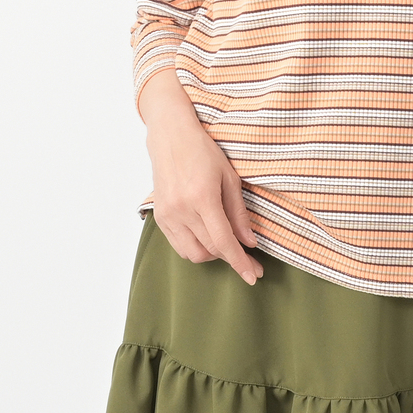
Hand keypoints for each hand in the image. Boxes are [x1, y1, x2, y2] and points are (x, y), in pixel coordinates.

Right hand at [139, 69, 263, 286]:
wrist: (171, 136)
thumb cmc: (203, 151)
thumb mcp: (229, 177)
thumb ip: (239, 213)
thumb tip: (249, 242)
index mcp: (202, 198)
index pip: (223, 241)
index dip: (240, 262)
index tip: (253, 275)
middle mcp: (181, 210)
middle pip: (210, 250)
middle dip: (231, 258)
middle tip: (249, 257)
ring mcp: (167, 215)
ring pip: (193, 254)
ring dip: (213, 254)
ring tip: (226, 241)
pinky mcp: (159, 217)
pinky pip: (179, 246)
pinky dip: (195, 248)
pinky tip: (207, 237)